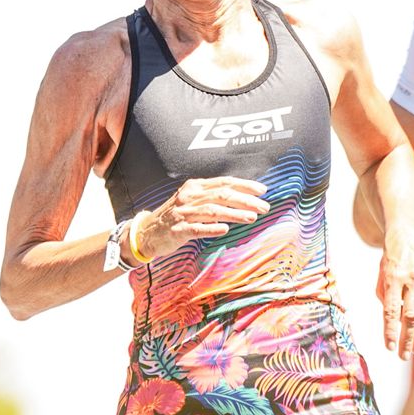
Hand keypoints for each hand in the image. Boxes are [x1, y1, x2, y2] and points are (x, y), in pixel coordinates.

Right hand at [134, 176, 266, 258]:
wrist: (148, 232)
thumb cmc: (176, 217)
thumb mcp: (193, 200)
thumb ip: (213, 197)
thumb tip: (242, 198)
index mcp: (195, 187)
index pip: (224, 182)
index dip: (245, 185)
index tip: (262, 191)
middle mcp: (190, 196)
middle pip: (222, 195)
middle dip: (245, 200)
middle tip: (264, 206)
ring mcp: (183, 213)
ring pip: (212, 211)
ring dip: (234, 213)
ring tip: (252, 217)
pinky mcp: (178, 230)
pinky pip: (196, 228)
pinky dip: (211, 228)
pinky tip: (225, 230)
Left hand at [377, 230, 413, 359]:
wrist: (408, 240)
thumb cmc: (390, 265)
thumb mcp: (381, 280)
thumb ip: (386, 302)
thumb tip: (393, 327)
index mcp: (393, 277)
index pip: (392, 310)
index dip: (391, 330)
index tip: (390, 347)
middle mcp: (412, 278)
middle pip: (411, 315)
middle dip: (406, 338)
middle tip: (403, 355)